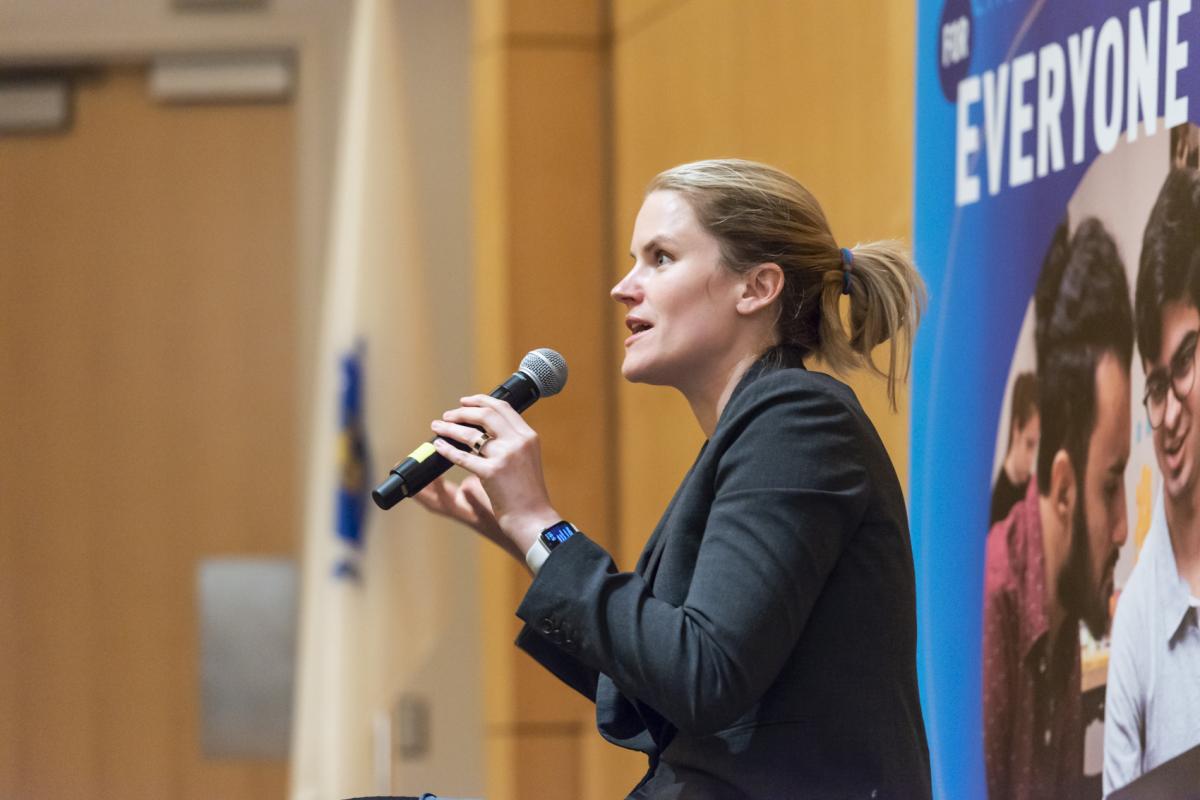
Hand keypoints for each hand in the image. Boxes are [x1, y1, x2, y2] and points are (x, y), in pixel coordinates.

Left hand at [428, 395, 560, 556]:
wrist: (534, 519)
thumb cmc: (528, 494)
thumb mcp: (527, 460)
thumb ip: (512, 443)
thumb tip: (485, 431)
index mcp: (528, 436)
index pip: (503, 408)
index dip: (481, 401)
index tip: (465, 402)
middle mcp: (518, 442)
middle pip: (485, 414)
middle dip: (462, 412)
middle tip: (447, 415)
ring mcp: (505, 456)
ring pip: (471, 434)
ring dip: (449, 427)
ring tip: (437, 426)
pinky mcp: (492, 473)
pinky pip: (462, 457)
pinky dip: (447, 449)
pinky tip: (438, 446)